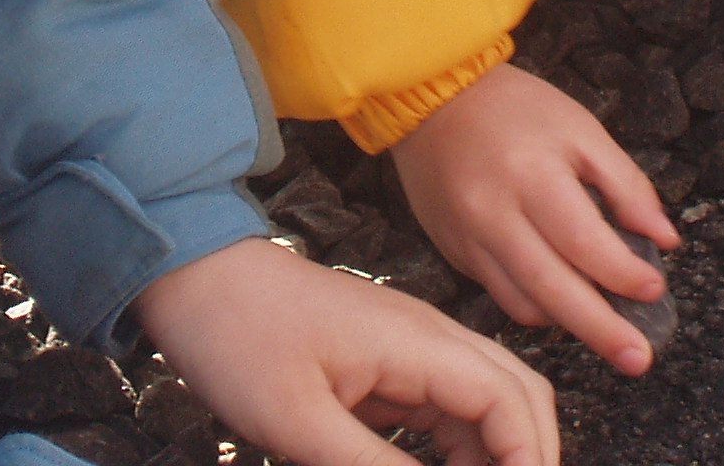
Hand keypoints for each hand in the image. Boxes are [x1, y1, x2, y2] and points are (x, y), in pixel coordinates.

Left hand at [133, 235, 556, 465]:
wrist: (195, 276)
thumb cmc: (235, 336)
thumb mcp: (298, 423)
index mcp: (417, 342)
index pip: (509, 401)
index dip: (528, 460)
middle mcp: (428, 337)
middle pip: (517, 394)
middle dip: (529, 455)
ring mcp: (411, 345)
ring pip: (487, 401)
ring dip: (494, 454)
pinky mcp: (388, 359)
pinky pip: (446, 406)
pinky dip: (460, 448)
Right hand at [389, 59, 678, 375]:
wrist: (433, 94)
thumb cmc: (515, 106)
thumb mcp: (581, 129)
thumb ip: (625, 185)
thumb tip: (663, 239)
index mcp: (532, 175)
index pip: (585, 243)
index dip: (624, 275)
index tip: (655, 290)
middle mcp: (494, 214)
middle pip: (553, 289)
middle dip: (601, 331)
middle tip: (638, 359)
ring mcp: (468, 238)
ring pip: (524, 303)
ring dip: (570, 324)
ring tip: (609, 335)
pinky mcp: (453, 251)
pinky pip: (499, 294)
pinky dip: (536, 306)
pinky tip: (563, 306)